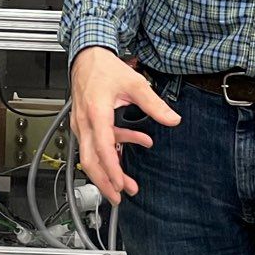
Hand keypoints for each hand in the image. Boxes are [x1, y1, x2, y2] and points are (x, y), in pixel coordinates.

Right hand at [70, 47, 181, 206]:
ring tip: (127, 183)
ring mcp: (81, 124)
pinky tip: (136, 143)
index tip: (120, 185)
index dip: (111, 169)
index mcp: (96, 112)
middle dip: (105, 181)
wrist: (87, 56)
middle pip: (90, 160)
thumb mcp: (135, 83)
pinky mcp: (84, 124)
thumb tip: (172, 119)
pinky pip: (96, 144)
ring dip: (110, 170)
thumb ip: (154, 104)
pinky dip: (114, 149)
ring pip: (91, 155)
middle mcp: (84, 122)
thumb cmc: (104, 68)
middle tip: (119, 197)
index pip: (101, 147)